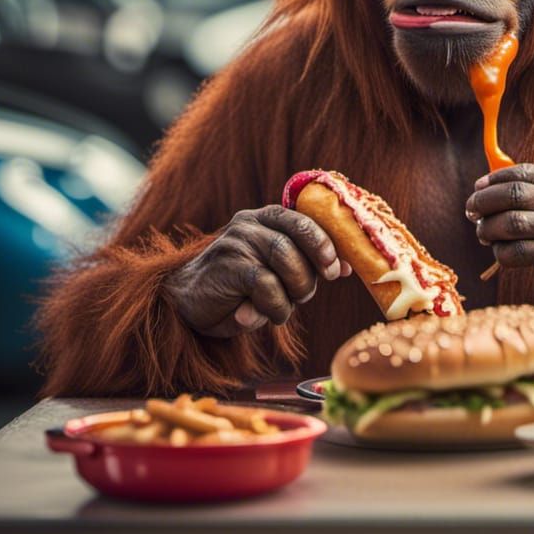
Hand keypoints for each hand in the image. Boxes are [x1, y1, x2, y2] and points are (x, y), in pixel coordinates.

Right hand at [164, 205, 351, 337]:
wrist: (186, 303)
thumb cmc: (241, 288)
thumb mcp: (276, 272)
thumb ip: (306, 264)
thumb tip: (347, 267)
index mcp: (268, 218)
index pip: (306, 218)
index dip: (326, 243)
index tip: (337, 270)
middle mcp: (251, 222)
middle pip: (299, 236)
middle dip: (313, 269)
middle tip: (310, 291)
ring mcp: (237, 241)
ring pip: (285, 259)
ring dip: (294, 290)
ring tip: (284, 307)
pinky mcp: (226, 266)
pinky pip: (265, 285)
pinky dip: (274, 306)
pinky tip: (264, 315)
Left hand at [464, 164, 533, 295]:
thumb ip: (528, 197)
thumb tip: (482, 191)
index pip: (522, 172)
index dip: (494, 179)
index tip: (477, 189)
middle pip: (514, 194)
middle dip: (484, 203)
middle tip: (472, 214)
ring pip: (513, 223)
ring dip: (490, 230)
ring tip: (484, 236)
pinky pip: (520, 251)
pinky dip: (503, 254)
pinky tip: (502, 255)